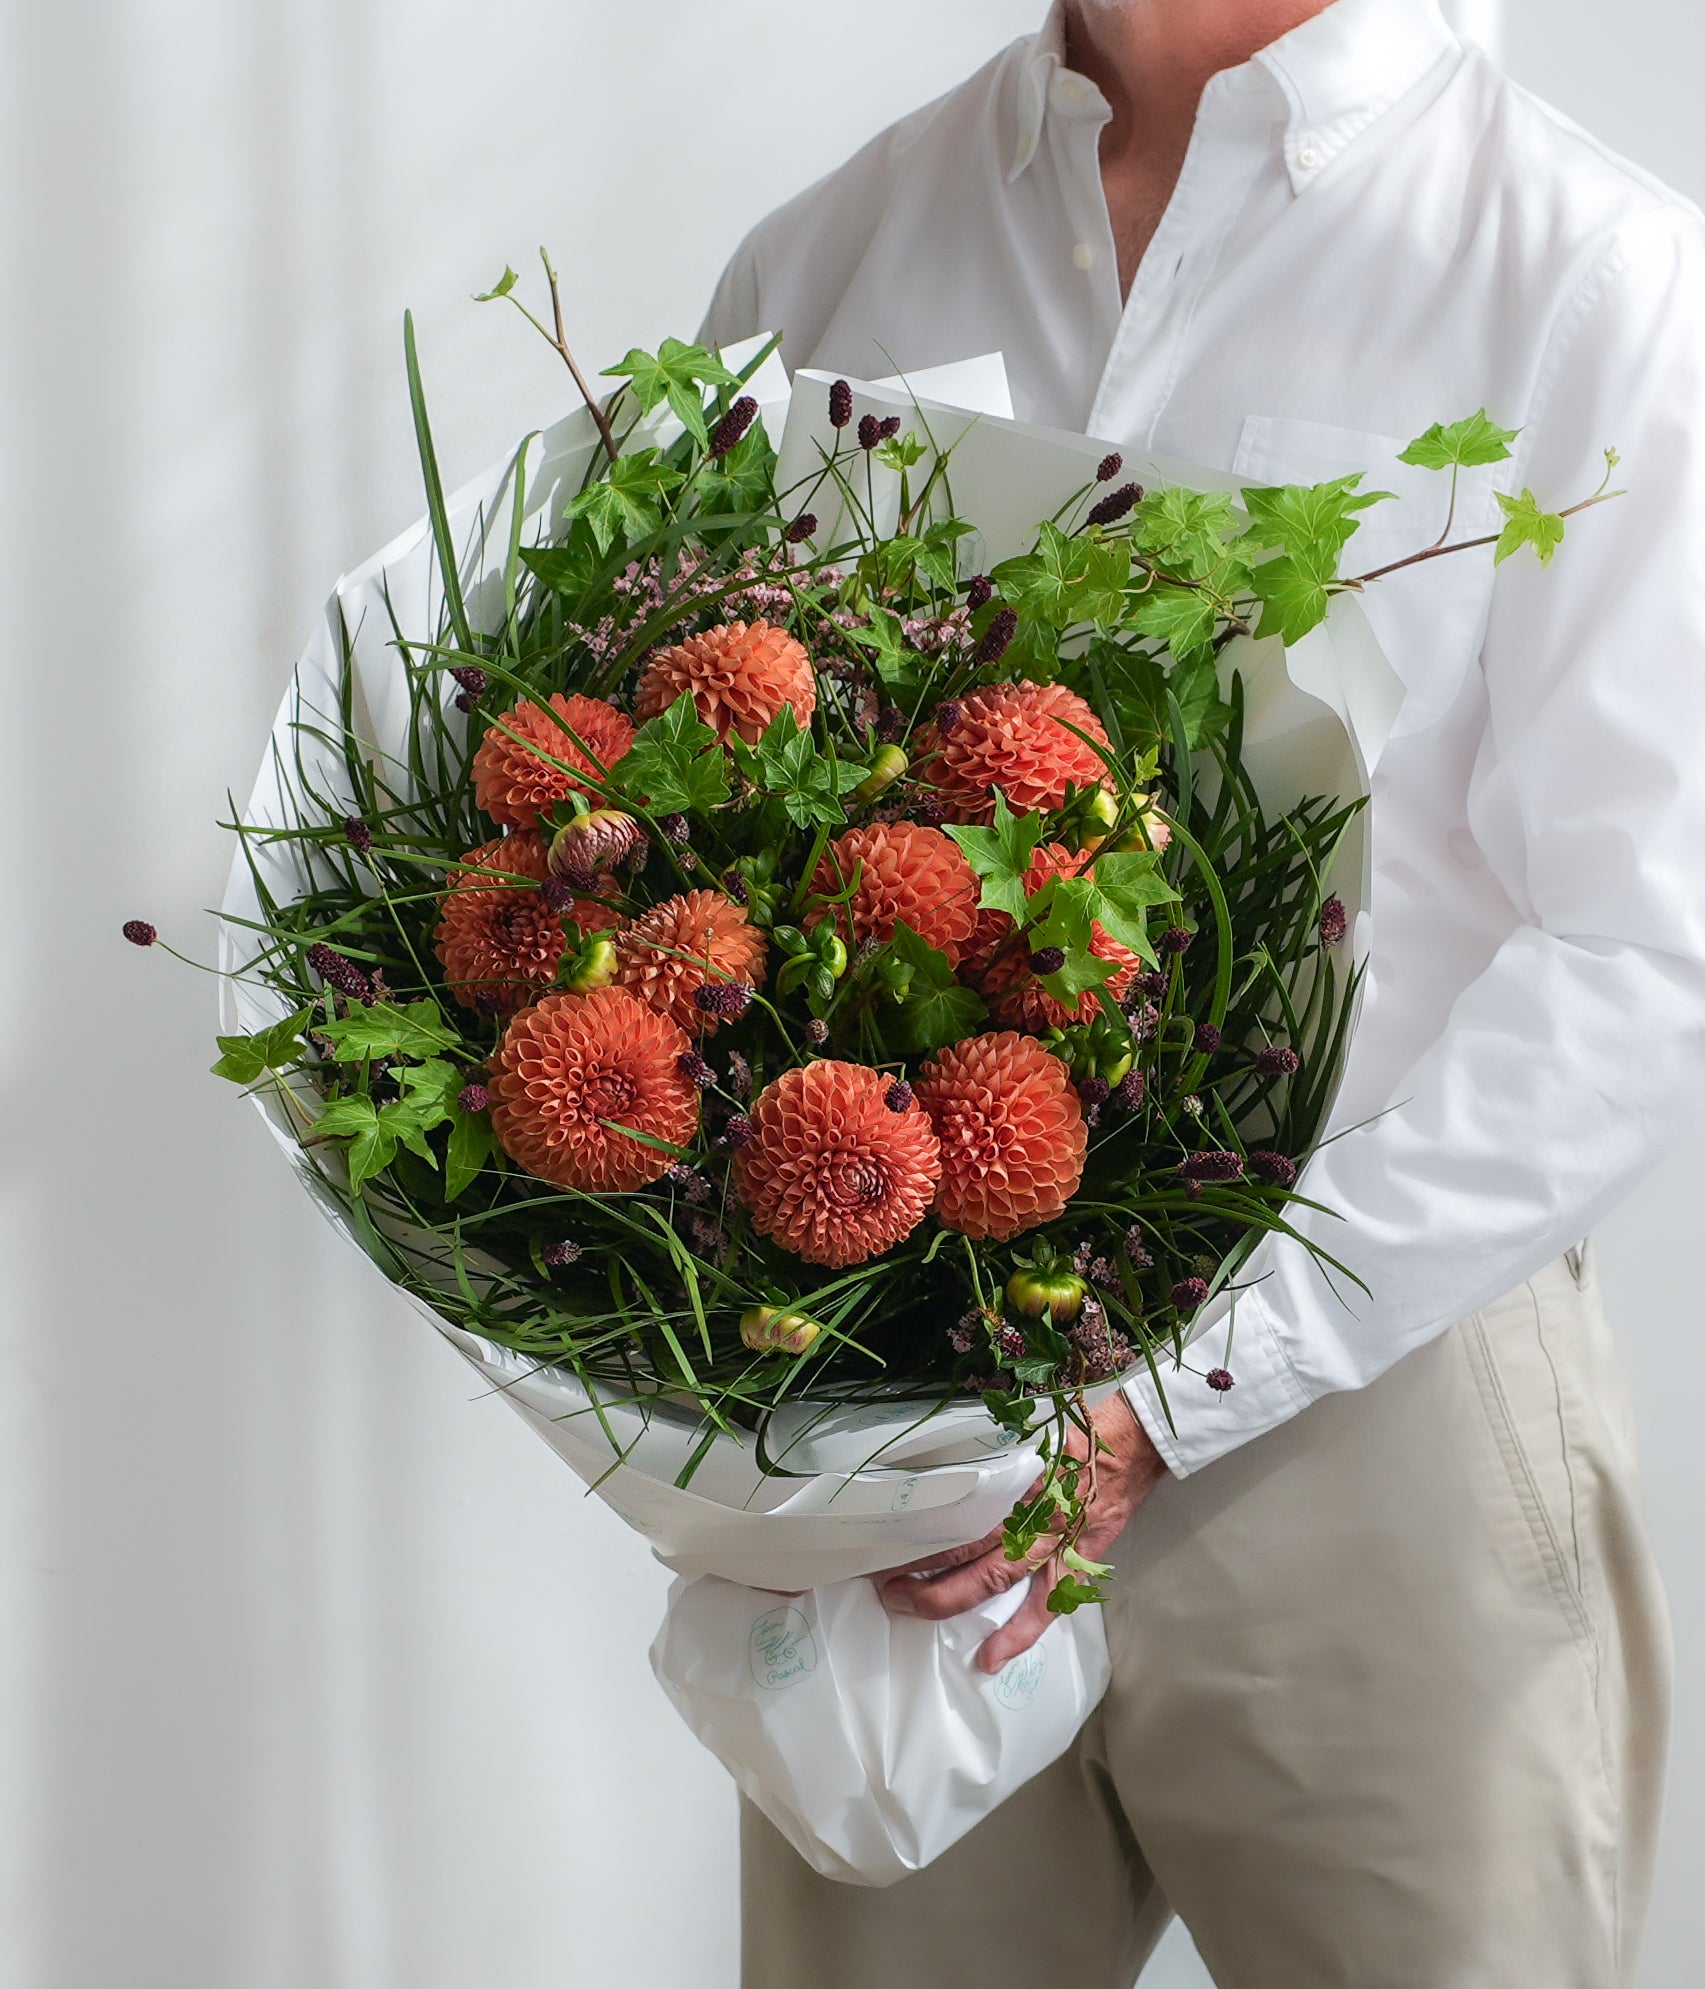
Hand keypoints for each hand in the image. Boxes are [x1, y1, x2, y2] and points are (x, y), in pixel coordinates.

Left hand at [875, 1393, 1167, 1672]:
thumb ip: (992, 1456)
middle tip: (882, 1580)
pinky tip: (988, 1658)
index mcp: (1011, 1478)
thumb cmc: (1078, 1432)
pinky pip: (1045, 1606)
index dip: (917, 1524)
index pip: (952, 1505)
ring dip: (948, 1598)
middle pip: (962, 1546)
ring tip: (909, 1609)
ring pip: (992, 1578)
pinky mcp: (1076, 1560)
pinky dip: (1017, 1635)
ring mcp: (1052, 1541)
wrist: (1135, 1442)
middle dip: (919, 1565)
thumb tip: (946, 1467)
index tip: (885, 1533)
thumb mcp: (1027, 1432)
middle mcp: (1026, 1513)